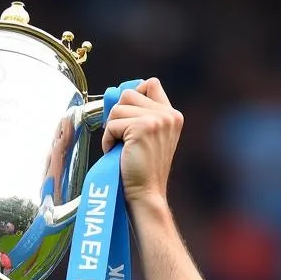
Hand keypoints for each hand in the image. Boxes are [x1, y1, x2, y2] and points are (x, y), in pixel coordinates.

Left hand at [102, 78, 183, 207]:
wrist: (145, 195)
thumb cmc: (141, 172)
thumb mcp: (148, 139)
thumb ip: (142, 116)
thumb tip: (115, 95)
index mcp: (173, 116)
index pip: (151, 84)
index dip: (133, 95)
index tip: (125, 117)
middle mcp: (168, 115)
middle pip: (129, 94)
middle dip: (117, 115)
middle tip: (118, 137)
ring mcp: (157, 120)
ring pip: (118, 108)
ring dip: (111, 128)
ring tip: (117, 147)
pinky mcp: (142, 128)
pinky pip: (112, 124)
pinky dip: (107, 139)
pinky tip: (114, 153)